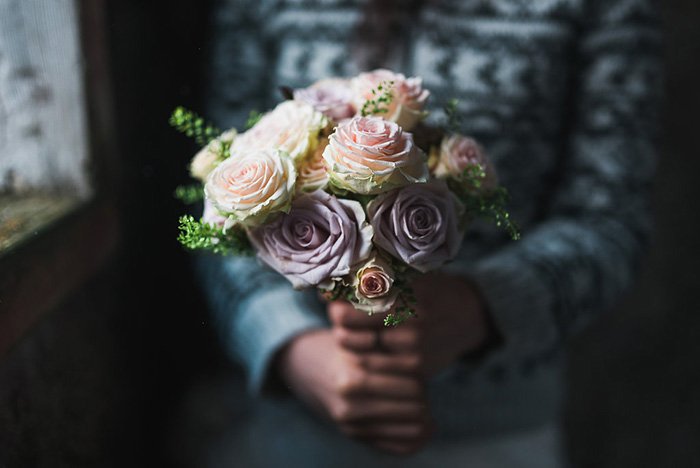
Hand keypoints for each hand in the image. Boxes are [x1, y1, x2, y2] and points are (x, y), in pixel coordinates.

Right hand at [275, 329, 433, 455]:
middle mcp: (351, 406)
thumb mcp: (361, 339)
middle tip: (420, 385)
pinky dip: (417, 437)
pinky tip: (419, 423)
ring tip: (418, 401)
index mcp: (354, 378)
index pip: (412, 385)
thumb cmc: (342, 346)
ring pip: (414, 429)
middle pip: (415, 407)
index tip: (417, 366)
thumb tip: (422, 362)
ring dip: (422, 415)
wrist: (306, 367)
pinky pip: (401, 447)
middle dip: (423, 394)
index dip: (421, 375)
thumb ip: (390, 349)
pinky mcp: (355, 437)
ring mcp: (352, 425)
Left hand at [332, 274, 491, 379]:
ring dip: (352, 344)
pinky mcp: (417, 371)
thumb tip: (325, 289)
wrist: (469, 315)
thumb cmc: (429, 290)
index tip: (335, 300)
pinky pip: (376, 369)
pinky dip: (368, 358)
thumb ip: (369, 283)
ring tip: (359, 332)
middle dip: (340, 326)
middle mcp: (408, 326)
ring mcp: (413, 352)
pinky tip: (373, 347)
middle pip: (346, 336)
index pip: (346, 312)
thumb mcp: (406, 278)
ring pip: (358, 355)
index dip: (334, 307)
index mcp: (403, 297)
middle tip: (345, 317)